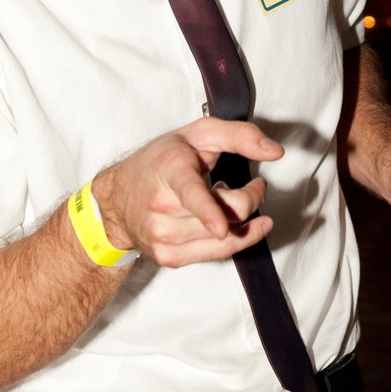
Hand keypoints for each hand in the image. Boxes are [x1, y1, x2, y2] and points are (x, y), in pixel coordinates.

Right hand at [92, 118, 283, 267]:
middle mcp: (163, 207)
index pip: (191, 194)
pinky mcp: (169, 257)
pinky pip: (217, 254)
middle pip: (225, 215)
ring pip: (225, 238)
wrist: (115, 199)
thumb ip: (240, 135)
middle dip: (251, 198)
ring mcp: (164, 236)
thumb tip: (275, 152)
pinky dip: (234, 238)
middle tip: (255, 186)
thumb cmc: (159, 161)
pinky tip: (226, 222)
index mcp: (170, 170)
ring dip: (239, 218)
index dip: (208, 211)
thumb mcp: (198, 134)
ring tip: (224, 198)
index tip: (221, 226)